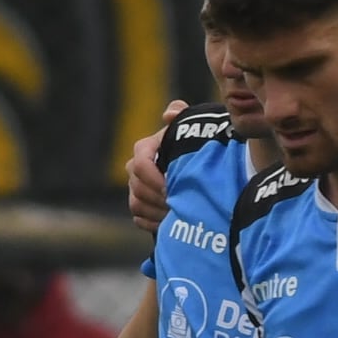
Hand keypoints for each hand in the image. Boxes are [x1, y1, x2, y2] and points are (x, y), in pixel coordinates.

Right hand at [124, 99, 187, 231]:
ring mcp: (136, 188)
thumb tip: (169, 114)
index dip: (155, 178)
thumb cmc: (196, 144)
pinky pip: (139, 218)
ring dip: (157, 212)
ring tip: (179, 214)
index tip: (172, 187)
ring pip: (137, 204)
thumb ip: (182, 116)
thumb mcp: (192, 127)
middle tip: (179, 204)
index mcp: (145, 149)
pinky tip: (171, 223)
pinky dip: (153, 223)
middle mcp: (136, 168)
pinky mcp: (140, 206)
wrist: (201, 168)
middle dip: (158, 198)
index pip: (141, 165)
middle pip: (138, 188)